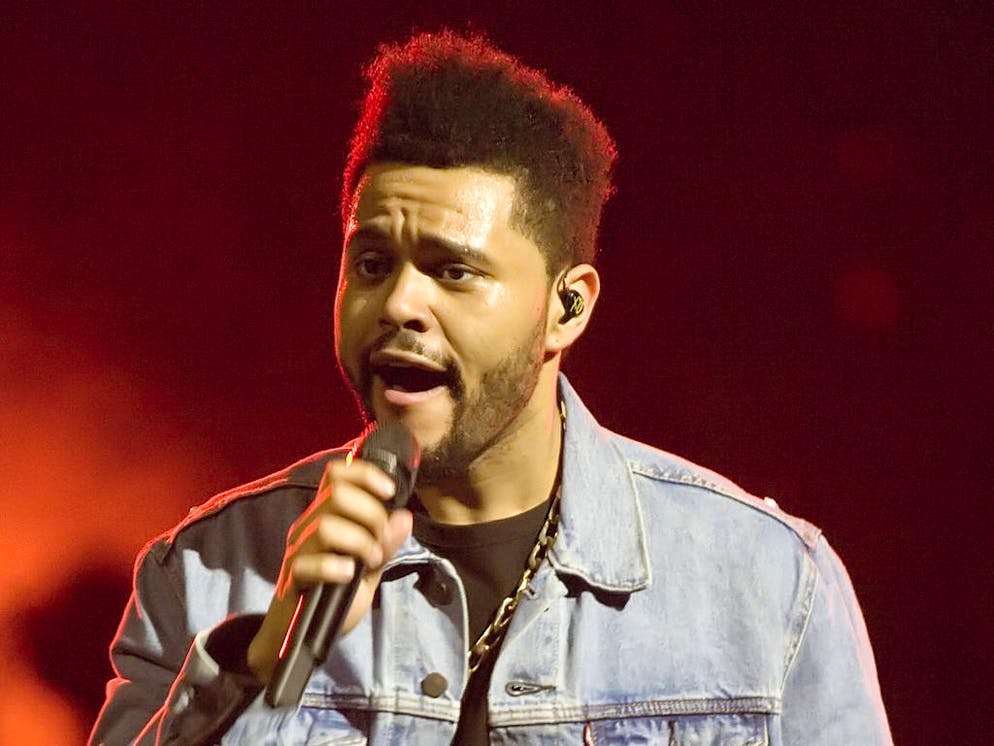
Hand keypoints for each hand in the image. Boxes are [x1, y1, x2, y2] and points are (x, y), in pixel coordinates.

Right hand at [247, 457, 412, 682]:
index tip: (389, 492)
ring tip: (371, 562)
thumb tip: (404, 517)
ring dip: (359, 542)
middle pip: (337, 494)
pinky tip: (348, 576)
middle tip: (381, 542)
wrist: (305, 638)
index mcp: (327, 516)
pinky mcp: (292, 578)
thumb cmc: (336, 597)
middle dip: (371, 514)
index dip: (365, 475)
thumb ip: (387, 543)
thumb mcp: (371, 568)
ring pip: (326, 525)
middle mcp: (309, 525)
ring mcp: (298, 550)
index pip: (338, 475)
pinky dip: (334, 566)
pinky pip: (308, 562)